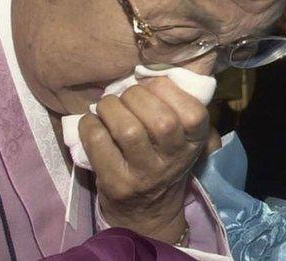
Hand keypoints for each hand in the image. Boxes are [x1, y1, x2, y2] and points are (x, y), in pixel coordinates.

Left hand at [78, 76, 210, 243]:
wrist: (147, 211)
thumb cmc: (164, 161)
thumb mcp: (184, 139)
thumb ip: (181, 109)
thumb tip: (158, 74)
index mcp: (194, 144)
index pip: (194, 114)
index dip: (171, 92)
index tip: (154, 87)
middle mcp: (173, 161)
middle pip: (160, 120)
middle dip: (136, 96)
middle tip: (126, 96)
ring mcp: (144, 175)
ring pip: (128, 129)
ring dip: (111, 107)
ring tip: (107, 106)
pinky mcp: (116, 183)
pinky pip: (98, 143)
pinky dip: (90, 124)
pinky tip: (92, 122)